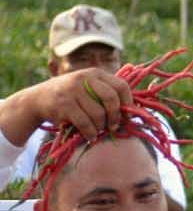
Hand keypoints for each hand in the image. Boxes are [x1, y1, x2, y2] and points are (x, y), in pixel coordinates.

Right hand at [0, 68, 132, 145]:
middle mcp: (84, 77)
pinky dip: (90, 133)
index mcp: (96, 74)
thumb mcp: (89, 89)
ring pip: (99, 114)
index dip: (128, 103)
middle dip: (115, 117)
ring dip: (100, 128)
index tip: (127, 117)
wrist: (38, 99)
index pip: (122, 86)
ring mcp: (73, 90)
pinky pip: (86, 123)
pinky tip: (90, 136)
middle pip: (112, 99)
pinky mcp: (64, 103)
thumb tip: (136, 113)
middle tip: (113, 127)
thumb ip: (108, 95)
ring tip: (97, 131)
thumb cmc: (72, 98)